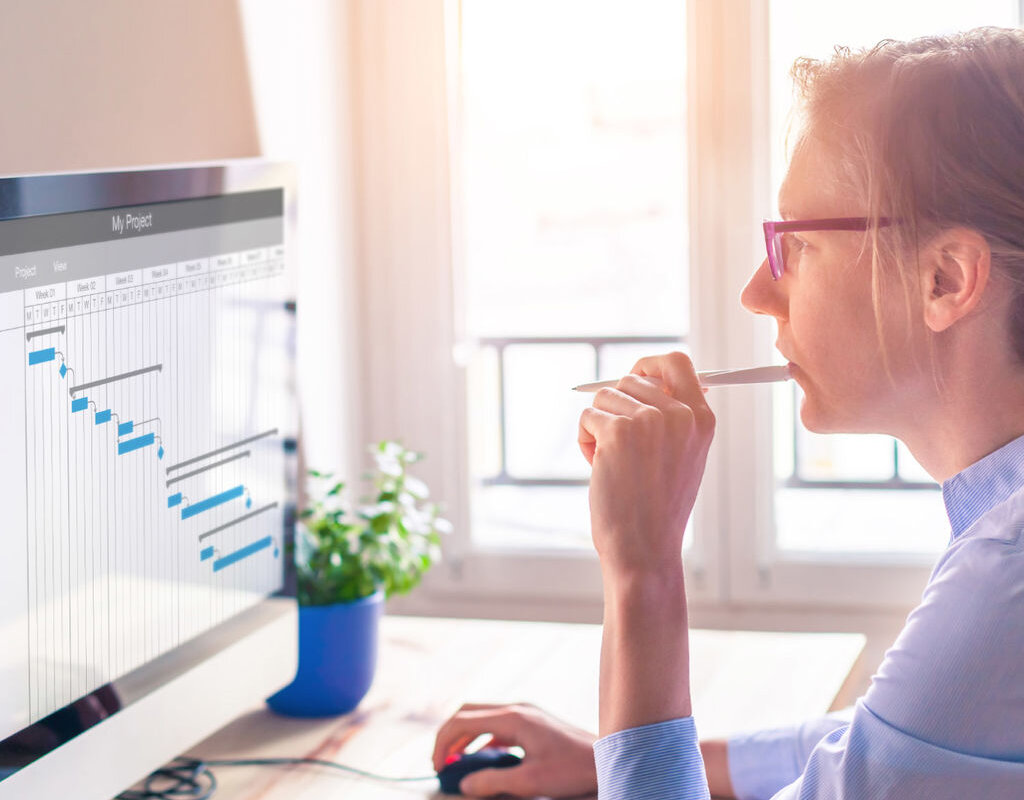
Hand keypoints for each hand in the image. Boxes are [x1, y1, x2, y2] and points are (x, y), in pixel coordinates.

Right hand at [432, 702, 596, 797]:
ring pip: (482, 717)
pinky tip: (484, 760)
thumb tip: (464, 783)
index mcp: (513, 718)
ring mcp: (525, 713)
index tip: (437, 765)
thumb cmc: (573, 769)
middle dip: (449, 736)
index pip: (463, 720)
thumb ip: (493, 781)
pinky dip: (483, 740)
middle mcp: (517, 708)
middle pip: (469, 712)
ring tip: (456, 763)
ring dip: (465, 738)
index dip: (443, 742)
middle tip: (440, 762)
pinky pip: (498, 725)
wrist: (607, 759)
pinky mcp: (532, 722)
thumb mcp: (530, 782)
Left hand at [577, 351, 714, 576]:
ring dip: (599, 427)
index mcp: (702, 419)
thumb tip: (647, 377)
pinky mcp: (618, 431)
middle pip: (630, 379)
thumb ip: (673, 417)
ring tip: (613, 463)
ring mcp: (649, 420)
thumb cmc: (658, 508)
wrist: (645, 548)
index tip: (634, 376)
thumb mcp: (683, 456)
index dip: (649, 365)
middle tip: (620, 448)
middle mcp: (680, 414)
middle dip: (615, 408)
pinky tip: (599, 469)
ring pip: (604, 397)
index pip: (677, 362)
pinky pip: (587, 417)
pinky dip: (585, 441)